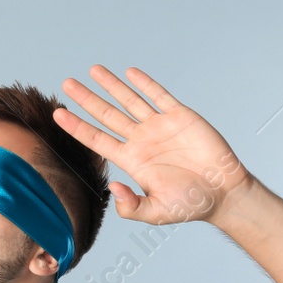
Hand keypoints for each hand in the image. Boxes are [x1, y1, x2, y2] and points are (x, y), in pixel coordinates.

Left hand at [53, 65, 251, 224]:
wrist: (224, 193)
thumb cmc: (191, 205)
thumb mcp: (157, 212)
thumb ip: (132, 207)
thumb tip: (112, 189)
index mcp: (131, 160)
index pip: (96, 139)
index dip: (76, 126)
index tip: (58, 113)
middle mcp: (140, 140)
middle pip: (106, 115)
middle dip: (86, 99)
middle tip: (67, 83)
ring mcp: (159, 127)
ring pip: (129, 100)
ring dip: (111, 85)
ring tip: (93, 70)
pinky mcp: (180, 117)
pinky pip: (159, 96)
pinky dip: (145, 84)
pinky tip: (130, 73)